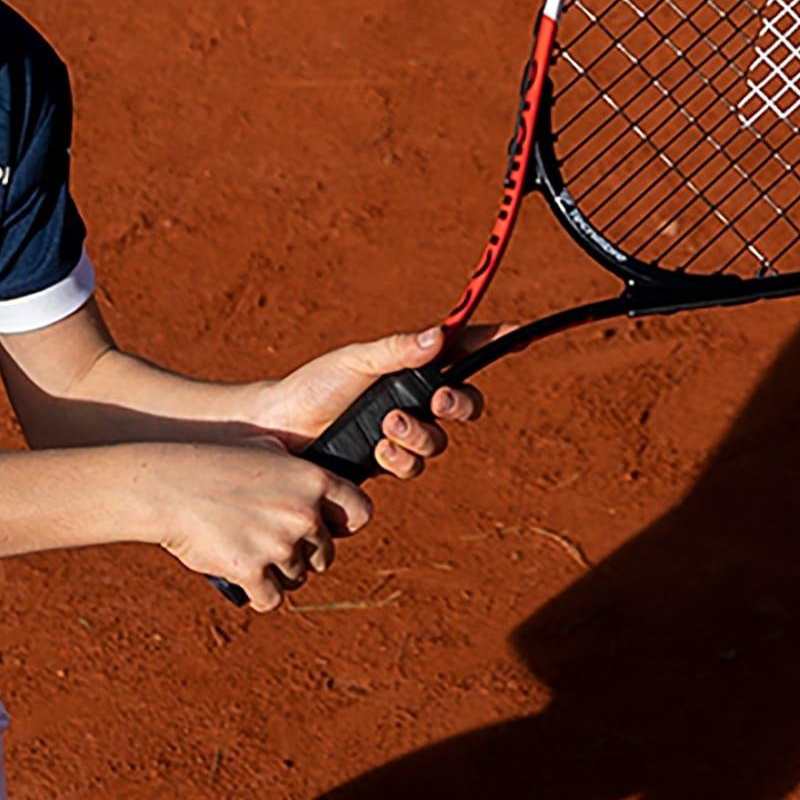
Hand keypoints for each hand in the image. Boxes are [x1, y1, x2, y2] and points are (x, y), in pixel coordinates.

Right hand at [141, 442, 372, 610]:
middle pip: (325, 554)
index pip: (361, 512)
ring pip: (298, 578)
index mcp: (313, 480)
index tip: (328, 528)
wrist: (167, 486)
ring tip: (253, 557)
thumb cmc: (211, 463)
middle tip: (275, 546)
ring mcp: (279, 546)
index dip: (344, 524)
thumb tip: (316, 484)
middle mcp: (304, 515)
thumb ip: (295, 467)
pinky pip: (271, 599)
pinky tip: (246, 582)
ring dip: (279, 574)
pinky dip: (260, 595)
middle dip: (304, 554)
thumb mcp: (262, 448)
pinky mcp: (252, 572)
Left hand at [249, 327, 486, 480]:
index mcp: (411, 365)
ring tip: (387, 426)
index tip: (518, 333)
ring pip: (439, 441)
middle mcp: (413, 399)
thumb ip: (397, 350)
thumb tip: (438, 335)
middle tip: (437, 401)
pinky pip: (414, 466)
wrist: (281, 431)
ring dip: (419, 435)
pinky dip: (401, 458)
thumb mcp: (356, 360)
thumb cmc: (315, 386)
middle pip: (463, 405)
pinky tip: (378, 452)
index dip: (492, 343)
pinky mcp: (387, 462)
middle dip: (458, 405)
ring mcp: (402, 433)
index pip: (462, 351)